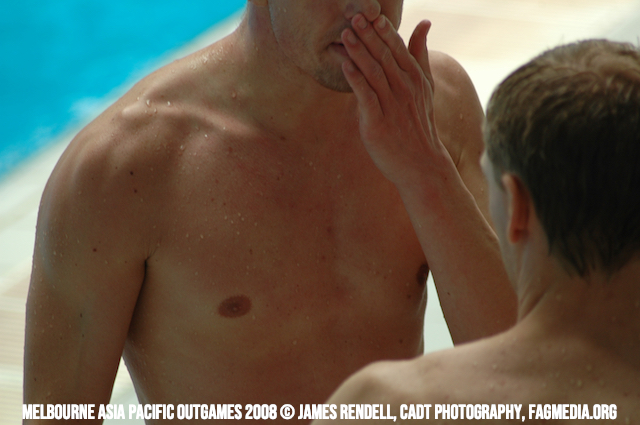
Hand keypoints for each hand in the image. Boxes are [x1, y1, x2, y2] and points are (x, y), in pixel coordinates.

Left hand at [341, 15, 451, 188]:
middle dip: (368, 35)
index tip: (372, 13)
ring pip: (374, 73)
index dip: (384, 30)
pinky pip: (366, 97)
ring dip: (359, 52)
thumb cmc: (419, 124)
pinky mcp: (378, 123)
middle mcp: (405, 89)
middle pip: (384, 56)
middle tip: (354, 16)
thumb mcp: (425, 87)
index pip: (398, 48)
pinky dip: (356, 80)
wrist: (421, 164)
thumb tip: (424, 22)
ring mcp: (392, 106)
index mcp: (415, 78)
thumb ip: (420, 54)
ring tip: (345, 35)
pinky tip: (345, 66)